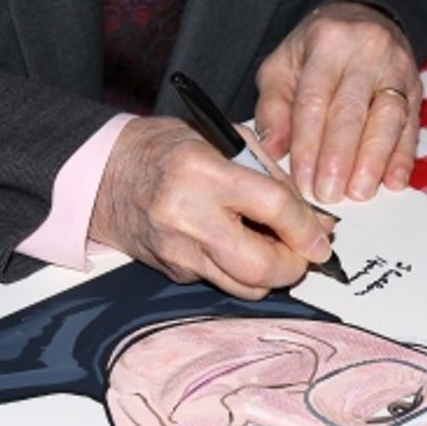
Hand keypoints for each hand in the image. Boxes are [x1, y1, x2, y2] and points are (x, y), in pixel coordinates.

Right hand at [88, 117, 331, 298]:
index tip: (322, 237)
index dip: (306, 227)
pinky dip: (240, 270)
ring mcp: (178, 251)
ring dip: (271, 275)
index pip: (272, 207)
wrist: (104, 175)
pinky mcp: (173, 271)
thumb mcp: (221, 139)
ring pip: (244, 287)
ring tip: (274, 250)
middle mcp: (187, 216)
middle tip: (303, 254)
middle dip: (294, 266)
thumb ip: (269, 176)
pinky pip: (222, 281)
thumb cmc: (164, 149)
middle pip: (260, 266)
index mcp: (202, 171)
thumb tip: (311, 217)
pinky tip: (239, 247)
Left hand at [255, 0, 420, 203]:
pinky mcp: (415, 88)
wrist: (361, 18)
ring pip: (388, 119)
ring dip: (373, 161)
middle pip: (352, 111)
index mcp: (327, 42)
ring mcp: (397, 69)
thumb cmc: (314, 51)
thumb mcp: (282, 66)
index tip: (302, 181)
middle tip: (328, 194)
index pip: (314, 100)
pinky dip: (402, 157)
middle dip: (340, 158)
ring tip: (359, 193)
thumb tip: (273, 149)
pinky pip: (411, 126)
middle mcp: (367, 51)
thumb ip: (273, 108)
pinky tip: (393, 182)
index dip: (307, 145)